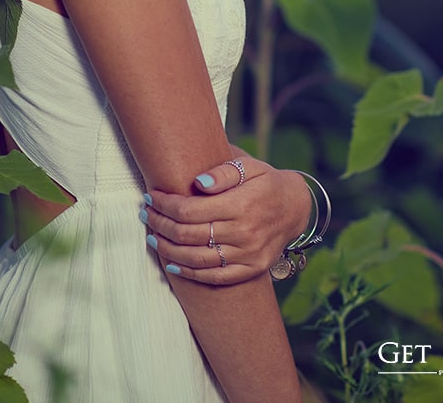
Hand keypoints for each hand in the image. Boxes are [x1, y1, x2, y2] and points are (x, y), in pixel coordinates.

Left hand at [141, 153, 312, 284]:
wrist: (295, 208)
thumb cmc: (265, 182)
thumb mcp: (250, 166)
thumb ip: (224, 172)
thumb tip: (197, 182)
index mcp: (242, 204)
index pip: (191, 210)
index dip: (166, 205)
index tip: (151, 197)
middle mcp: (245, 232)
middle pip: (190, 234)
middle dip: (161, 225)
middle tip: (146, 215)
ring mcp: (248, 255)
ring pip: (198, 258)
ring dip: (169, 250)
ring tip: (153, 238)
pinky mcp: (251, 270)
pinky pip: (215, 276)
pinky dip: (191, 273)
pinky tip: (174, 264)